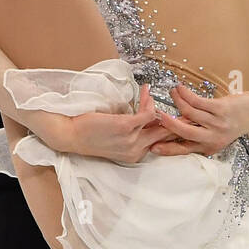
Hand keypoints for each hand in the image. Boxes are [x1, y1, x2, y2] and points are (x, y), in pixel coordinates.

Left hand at [26, 84, 165, 163]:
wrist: (70, 135)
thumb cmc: (89, 135)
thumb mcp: (114, 139)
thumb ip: (131, 133)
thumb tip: (145, 118)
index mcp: (134, 156)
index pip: (159, 142)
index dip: (166, 128)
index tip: (171, 116)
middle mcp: (136, 151)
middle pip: (164, 134)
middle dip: (173, 119)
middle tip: (177, 106)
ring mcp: (132, 140)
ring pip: (157, 121)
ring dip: (155, 105)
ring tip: (150, 94)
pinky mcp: (126, 126)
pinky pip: (147, 113)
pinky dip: (148, 101)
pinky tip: (145, 93)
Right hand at [148, 84, 248, 156]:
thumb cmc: (232, 123)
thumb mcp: (216, 135)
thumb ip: (198, 134)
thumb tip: (174, 128)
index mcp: (209, 146)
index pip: (184, 150)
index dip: (168, 149)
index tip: (153, 147)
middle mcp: (212, 137)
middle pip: (184, 132)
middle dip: (168, 123)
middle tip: (156, 115)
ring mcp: (217, 123)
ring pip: (189, 113)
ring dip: (177, 101)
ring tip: (172, 93)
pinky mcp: (220, 109)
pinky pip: (197, 101)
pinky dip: (185, 94)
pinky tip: (180, 89)